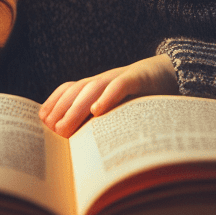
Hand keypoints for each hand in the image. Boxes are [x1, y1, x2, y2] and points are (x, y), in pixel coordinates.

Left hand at [39, 55, 177, 136]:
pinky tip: (98, 110)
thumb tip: (78, 142)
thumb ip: (101, 117)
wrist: (173, 72)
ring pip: (94, 89)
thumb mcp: (118, 105)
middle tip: (52, 131)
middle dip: (61, 110)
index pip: (69, 88)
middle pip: (77, 91)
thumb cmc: (142, 97)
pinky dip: (108, 96)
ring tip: (65, 128)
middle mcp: (105, 79)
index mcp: (97, 85)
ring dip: (77, 108)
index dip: (54, 102)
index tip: (42, 120)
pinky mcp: (139, 78)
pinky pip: (121, 85)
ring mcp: (121, 77)